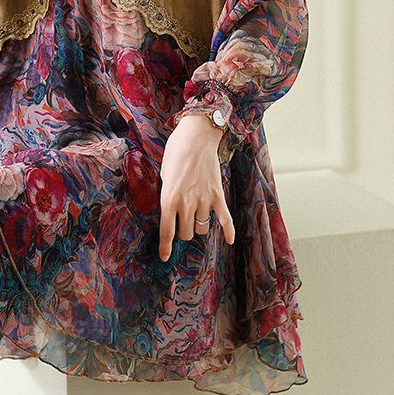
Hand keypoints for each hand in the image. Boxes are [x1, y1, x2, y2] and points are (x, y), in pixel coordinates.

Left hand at [158, 114, 234, 261]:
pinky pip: (225, 220)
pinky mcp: (218, 195)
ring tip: (197, 217)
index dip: (165, 247)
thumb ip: (168, 195)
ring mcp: (204, 200)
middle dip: (184, 231)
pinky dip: (228, 231)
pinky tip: (229, 240)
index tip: (165, 257)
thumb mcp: (164, 175)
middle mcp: (186, 204)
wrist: (196, 137)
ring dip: (199, 226)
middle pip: (187, 233)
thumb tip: (171, 210)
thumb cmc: (175, 152)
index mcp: (169, 199)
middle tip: (183, 221)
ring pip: (202, 228)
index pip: (167, 231)